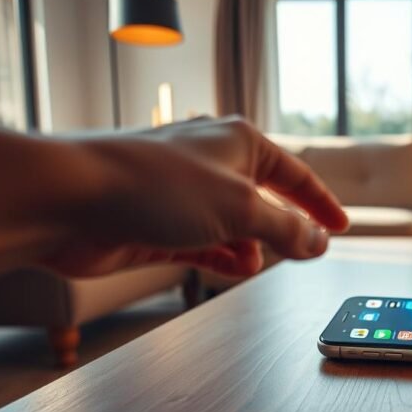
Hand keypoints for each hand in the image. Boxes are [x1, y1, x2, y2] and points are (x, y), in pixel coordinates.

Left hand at [43, 117, 348, 276]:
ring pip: (235, 228)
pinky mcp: (160, 228)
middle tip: (300, 253)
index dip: (321, 202)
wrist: (70, 201)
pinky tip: (233, 268)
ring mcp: (184, 198)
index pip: (295, 174)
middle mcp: (212, 165)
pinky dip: (223, 259)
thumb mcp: (240, 208)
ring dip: (249, 248)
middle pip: (265, 201)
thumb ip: (286, 228)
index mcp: (239, 143)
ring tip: (251, 262)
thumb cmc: (151, 185)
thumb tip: (319, 241)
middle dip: (282, 230)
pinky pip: (207, 246)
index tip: (340, 226)